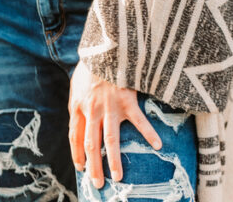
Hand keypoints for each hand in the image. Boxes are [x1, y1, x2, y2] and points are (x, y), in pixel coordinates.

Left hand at [68, 60, 161, 187]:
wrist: (105, 48)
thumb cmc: (91, 66)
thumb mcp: (76, 85)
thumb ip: (77, 104)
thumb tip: (78, 124)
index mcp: (78, 106)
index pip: (75, 137)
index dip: (77, 154)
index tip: (82, 168)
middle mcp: (93, 110)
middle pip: (91, 144)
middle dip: (94, 166)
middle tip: (98, 184)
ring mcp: (111, 107)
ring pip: (111, 140)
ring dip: (114, 161)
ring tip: (118, 177)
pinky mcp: (127, 100)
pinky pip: (139, 121)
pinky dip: (149, 133)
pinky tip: (157, 146)